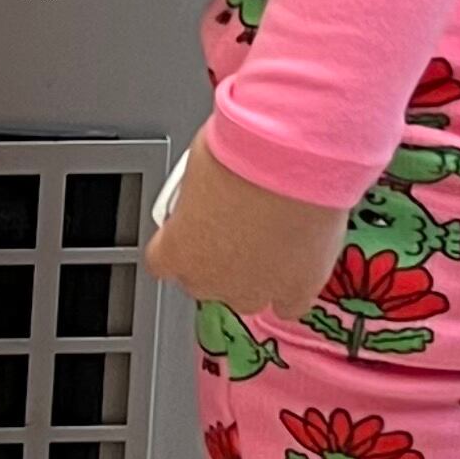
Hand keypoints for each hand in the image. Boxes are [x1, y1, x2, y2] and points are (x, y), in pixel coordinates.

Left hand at [145, 133, 347, 330]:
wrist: (290, 158)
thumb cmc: (239, 154)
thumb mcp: (198, 167)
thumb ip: (197, 194)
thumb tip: (209, 188)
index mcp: (176, 250)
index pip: (163, 261)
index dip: (180, 241)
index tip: (192, 225)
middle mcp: (210, 279)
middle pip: (204, 281)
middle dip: (217, 257)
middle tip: (237, 223)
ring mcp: (254, 289)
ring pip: (246, 296)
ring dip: (253, 273)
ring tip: (271, 237)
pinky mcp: (296, 289)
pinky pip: (289, 304)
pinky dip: (290, 288)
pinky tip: (296, 263)